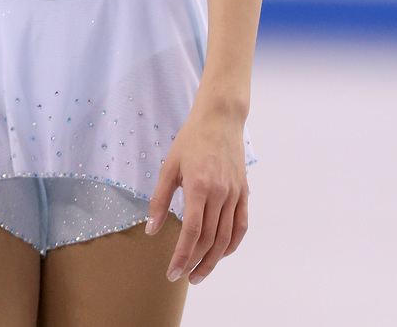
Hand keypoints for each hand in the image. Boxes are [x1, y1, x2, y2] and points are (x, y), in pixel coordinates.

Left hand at [144, 104, 248, 284]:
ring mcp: (235, 194)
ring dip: (213, 260)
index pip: (192, 232)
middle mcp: (220, 194)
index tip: (172, 272)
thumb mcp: (169, 166)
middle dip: (195, 263)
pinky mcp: (244, 192)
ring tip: (199, 274)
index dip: (182, 256)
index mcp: (199, 186)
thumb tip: (152, 230)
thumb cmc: (191, 140)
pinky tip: (221, 254)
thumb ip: (160, 200)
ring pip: (226, 238)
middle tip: (182, 277)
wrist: (220, 119)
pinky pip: (241, 226)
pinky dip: (232, 244)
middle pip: (209, 239)